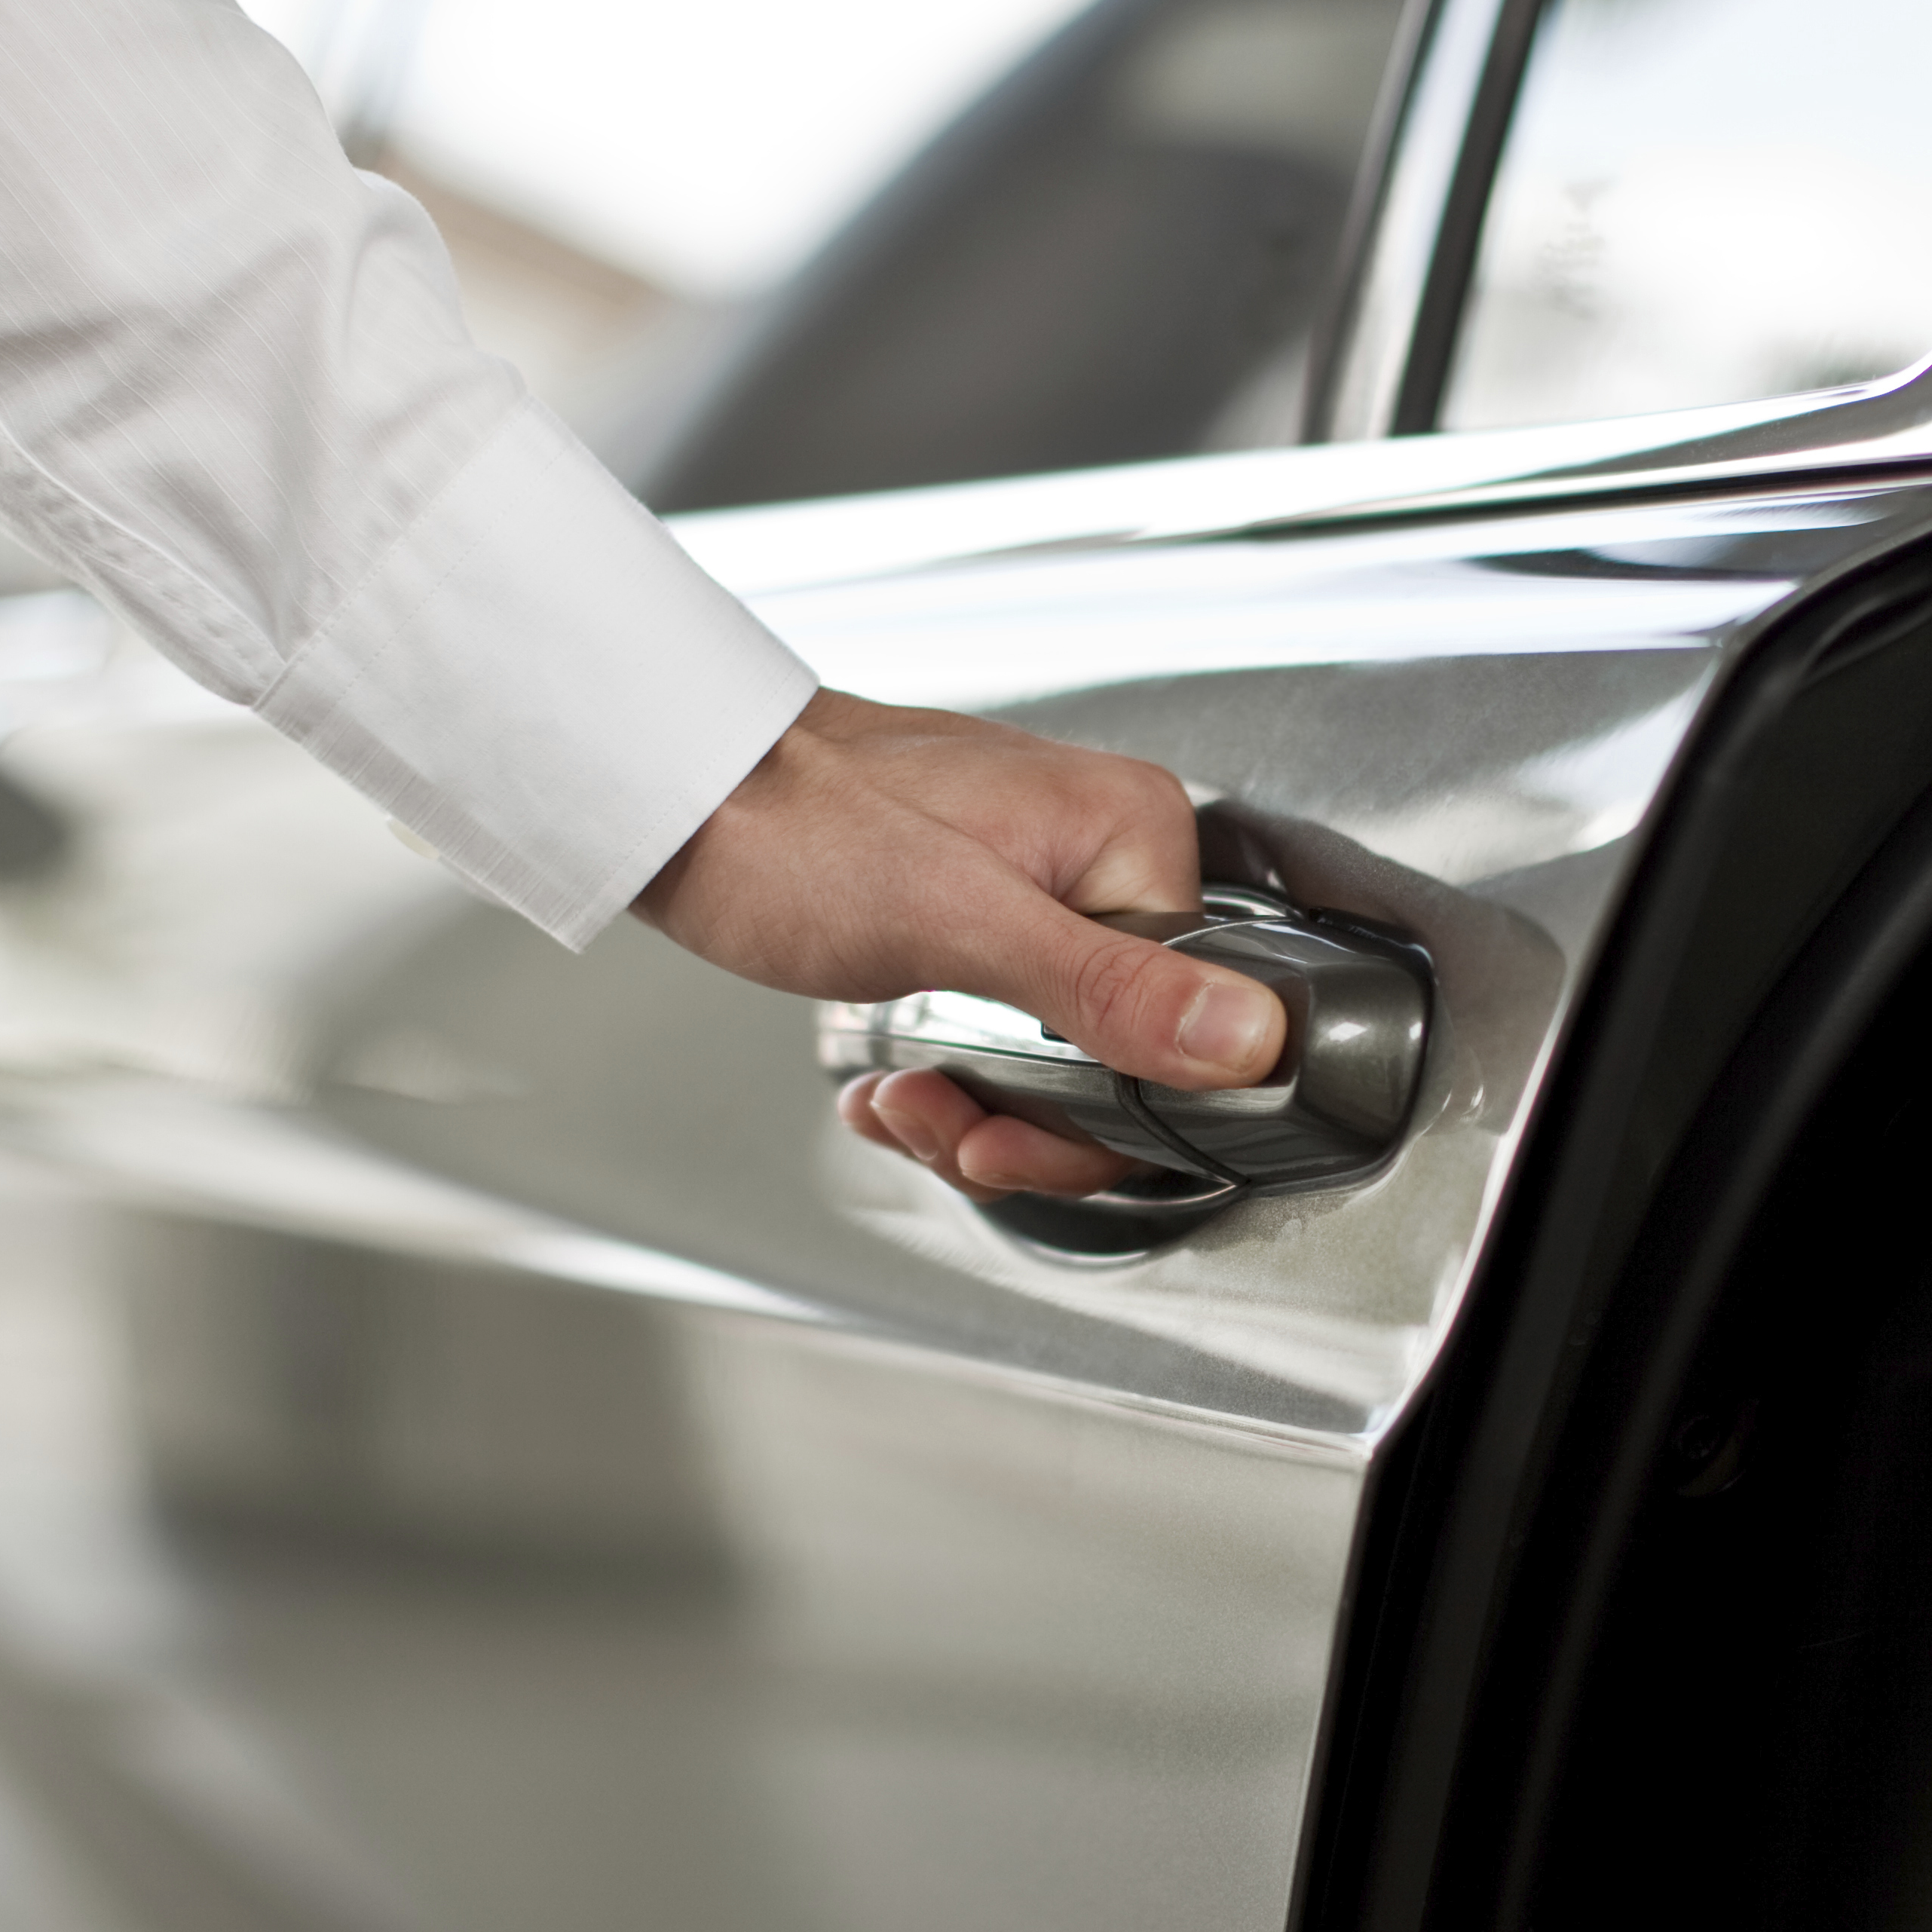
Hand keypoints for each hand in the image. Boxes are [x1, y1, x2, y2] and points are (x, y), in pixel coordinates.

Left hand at [634, 689, 1283, 1199]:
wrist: (681, 793)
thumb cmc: (792, 824)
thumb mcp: (957, 923)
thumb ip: (1108, 989)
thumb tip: (1250, 1037)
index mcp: (1131, 838)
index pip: (1191, 1027)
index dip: (1101, 1117)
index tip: (1010, 1138)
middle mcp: (1100, 861)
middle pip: (1125, 1060)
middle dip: (1024, 1123)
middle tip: (941, 1123)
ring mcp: (1041, 896)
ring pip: (1057, 1067)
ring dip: (973, 1114)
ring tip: (900, 1102)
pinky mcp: (984, 927)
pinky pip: (1005, 1043)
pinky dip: (949, 1085)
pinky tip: (891, 1090)